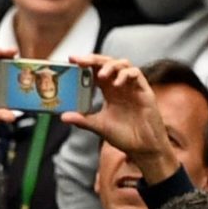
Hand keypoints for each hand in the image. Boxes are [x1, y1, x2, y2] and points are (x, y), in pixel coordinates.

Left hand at [65, 54, 178, 183]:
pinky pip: (137, 74)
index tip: (71, 60)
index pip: (96, 70)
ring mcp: (133, 87)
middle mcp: (120, 86)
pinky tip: (117, 84)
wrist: (143, 149)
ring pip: (122, 64)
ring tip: (102, 76)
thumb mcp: (100, 127)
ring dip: (110, 66)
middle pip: (107, 62)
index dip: (85, 63)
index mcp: (109, 91)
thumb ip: (83, 120)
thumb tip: (63, 117)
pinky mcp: (144, 91)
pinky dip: (126, 74)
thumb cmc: (124, 137)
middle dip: (94, 59)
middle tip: (80, 60)